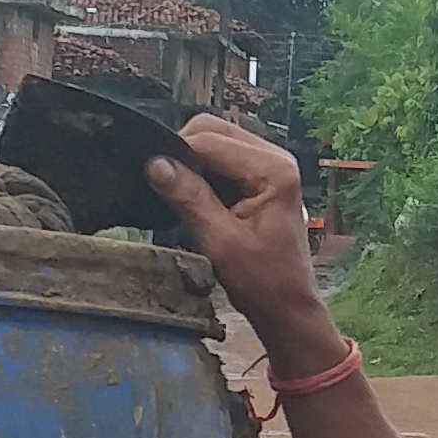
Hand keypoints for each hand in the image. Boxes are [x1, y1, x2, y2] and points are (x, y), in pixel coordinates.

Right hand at [149, 120, 336, 354]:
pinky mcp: (260, 177)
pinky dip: (203, 171)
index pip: (209, 140)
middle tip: (163, 185)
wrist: (287, 307)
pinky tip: (193, 195)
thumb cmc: (262, 281)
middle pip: (213, 130)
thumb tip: (155, 163)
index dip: (175, 154)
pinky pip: (223, 159)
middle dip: (182, 152)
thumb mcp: (220, 242)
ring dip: (192, 162)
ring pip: (215, 141)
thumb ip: (189, 198)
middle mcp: (275, 158)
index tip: (150, 176)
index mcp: (272, 170)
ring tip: (177, 193)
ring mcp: (269, 165)